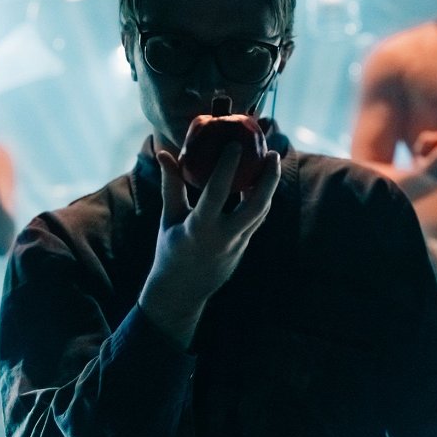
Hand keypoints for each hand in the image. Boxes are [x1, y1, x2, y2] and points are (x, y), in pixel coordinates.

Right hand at [139, 142, 280, 346]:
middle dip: (268, 179)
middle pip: (256, 207)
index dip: (227, 167)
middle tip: (272, 153)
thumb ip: (171, 186)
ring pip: (261, 212)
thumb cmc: (170, 250)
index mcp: (198, 229)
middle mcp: (223, 238)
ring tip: (271, 160)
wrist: (182, 291)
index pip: (216, 193)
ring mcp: (237, 245)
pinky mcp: (243, 247)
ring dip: (269, 186)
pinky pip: (256, 218)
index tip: (235, 145)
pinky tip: (261, 179)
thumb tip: (164, 153)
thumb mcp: (169, 218)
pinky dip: (260, 198)